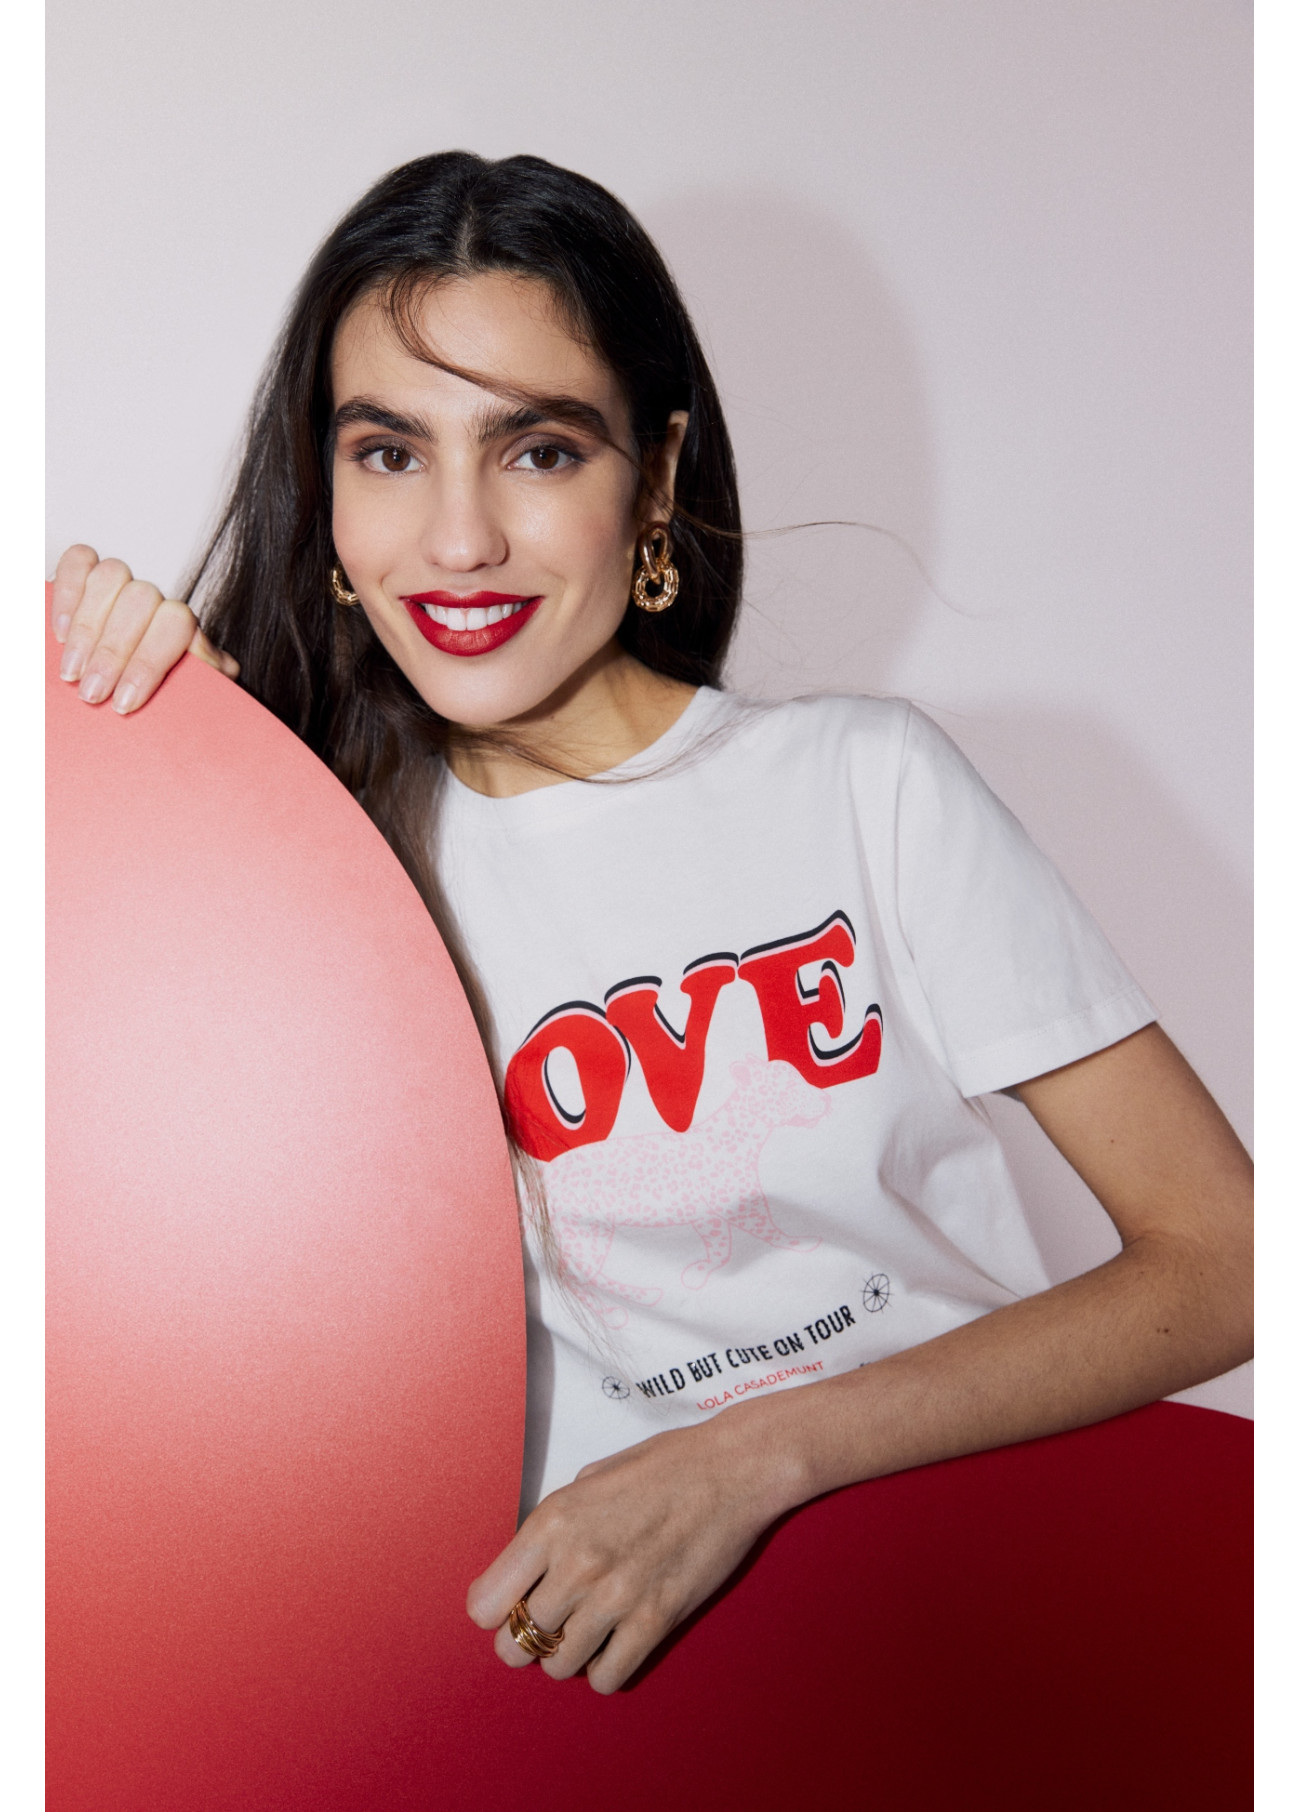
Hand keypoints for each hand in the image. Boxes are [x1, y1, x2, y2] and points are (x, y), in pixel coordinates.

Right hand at [51, 544, 238, 712]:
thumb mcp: (190, 693)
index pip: (176, 622)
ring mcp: (122, 583)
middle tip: (91, 693)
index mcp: (184, 626)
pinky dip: (67, 594)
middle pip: (139, 602)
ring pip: (110, 579)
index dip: (148, 663)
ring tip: (72, 672)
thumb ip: (207, 676)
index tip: (124, 703)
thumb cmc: (160, 694)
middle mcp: (156, 598)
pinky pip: (78, 562)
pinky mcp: (85, 574)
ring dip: (86, 628)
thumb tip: (212, 659)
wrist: (125, 691)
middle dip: (111, 653)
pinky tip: (58, 633)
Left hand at [466, 1409, 801, 1693]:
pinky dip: (605, 1668)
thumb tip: (532, 1565)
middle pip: (516, 1644)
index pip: (485, 1603)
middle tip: (549, 1625)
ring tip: (586, 1632)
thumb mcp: (590, 1478)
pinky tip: (615, 1643)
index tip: (513, 1606)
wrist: (730, 1470)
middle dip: (528, 1639)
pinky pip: (607, 1677)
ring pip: (558, 1666)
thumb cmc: (663, 1466)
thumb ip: (555, 1524)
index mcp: (552, 1521)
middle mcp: (576, 1563)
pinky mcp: (655, 1620)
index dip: (496, 1610)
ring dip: (567, 1655)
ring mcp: (616, 1596)